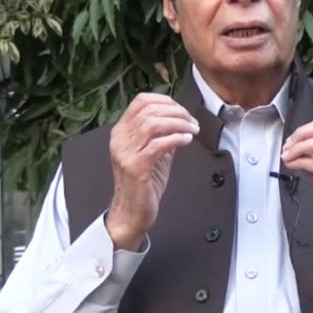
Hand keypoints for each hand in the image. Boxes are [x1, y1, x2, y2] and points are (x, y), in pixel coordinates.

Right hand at [106, 93, 198, 250]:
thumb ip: (163, 133)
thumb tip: (181, 118)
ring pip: (153, 124)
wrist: (132, 212)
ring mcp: (125, 153)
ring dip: (178, 124)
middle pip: (149, 110)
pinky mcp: (135, 167)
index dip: (165, 100)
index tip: (182, 109)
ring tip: (192, 130)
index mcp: (122, 131)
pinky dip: (175, 138)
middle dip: (176, 112)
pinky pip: (157, 145)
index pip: (141, 101)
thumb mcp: (153, 152)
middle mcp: (120, 139)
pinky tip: (186, 140)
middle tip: (192, 122)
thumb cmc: (144, 183)